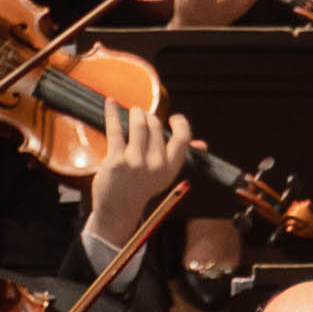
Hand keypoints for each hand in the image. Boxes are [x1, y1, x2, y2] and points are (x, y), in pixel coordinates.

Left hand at [89, 101, 192, 244]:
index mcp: (170, 168)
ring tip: (132, 113)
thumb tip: (202, 145)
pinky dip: (112, 113)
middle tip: (142, 116)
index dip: (180, 124)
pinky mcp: (116, 160)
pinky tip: (110, 103)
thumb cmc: (141, 187)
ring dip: (135, 113)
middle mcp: (155, 165)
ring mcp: (135, 162)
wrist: (118, 208)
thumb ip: (180, 157)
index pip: (182, 139)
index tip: (173, 118)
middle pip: (155, 126)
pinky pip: (115, 129)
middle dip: (148, 117)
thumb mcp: (164, 175)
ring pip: (139, 124)